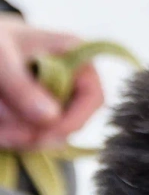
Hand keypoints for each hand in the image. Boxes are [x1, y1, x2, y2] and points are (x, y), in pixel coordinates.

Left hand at [0, 13, 104, 148]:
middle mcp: (70, 80)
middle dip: (37, 132)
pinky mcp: (34, 111)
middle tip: (5, 135)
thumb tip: (50, 118)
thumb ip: (23, 88)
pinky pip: (28, 134)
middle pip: (69, 120)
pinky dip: (11, 135)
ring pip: (46, 132)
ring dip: (18, 136)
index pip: (93, 97)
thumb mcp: (2, 60)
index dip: (73, 120)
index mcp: (76, 58)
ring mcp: (52, 97)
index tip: (42, 134)